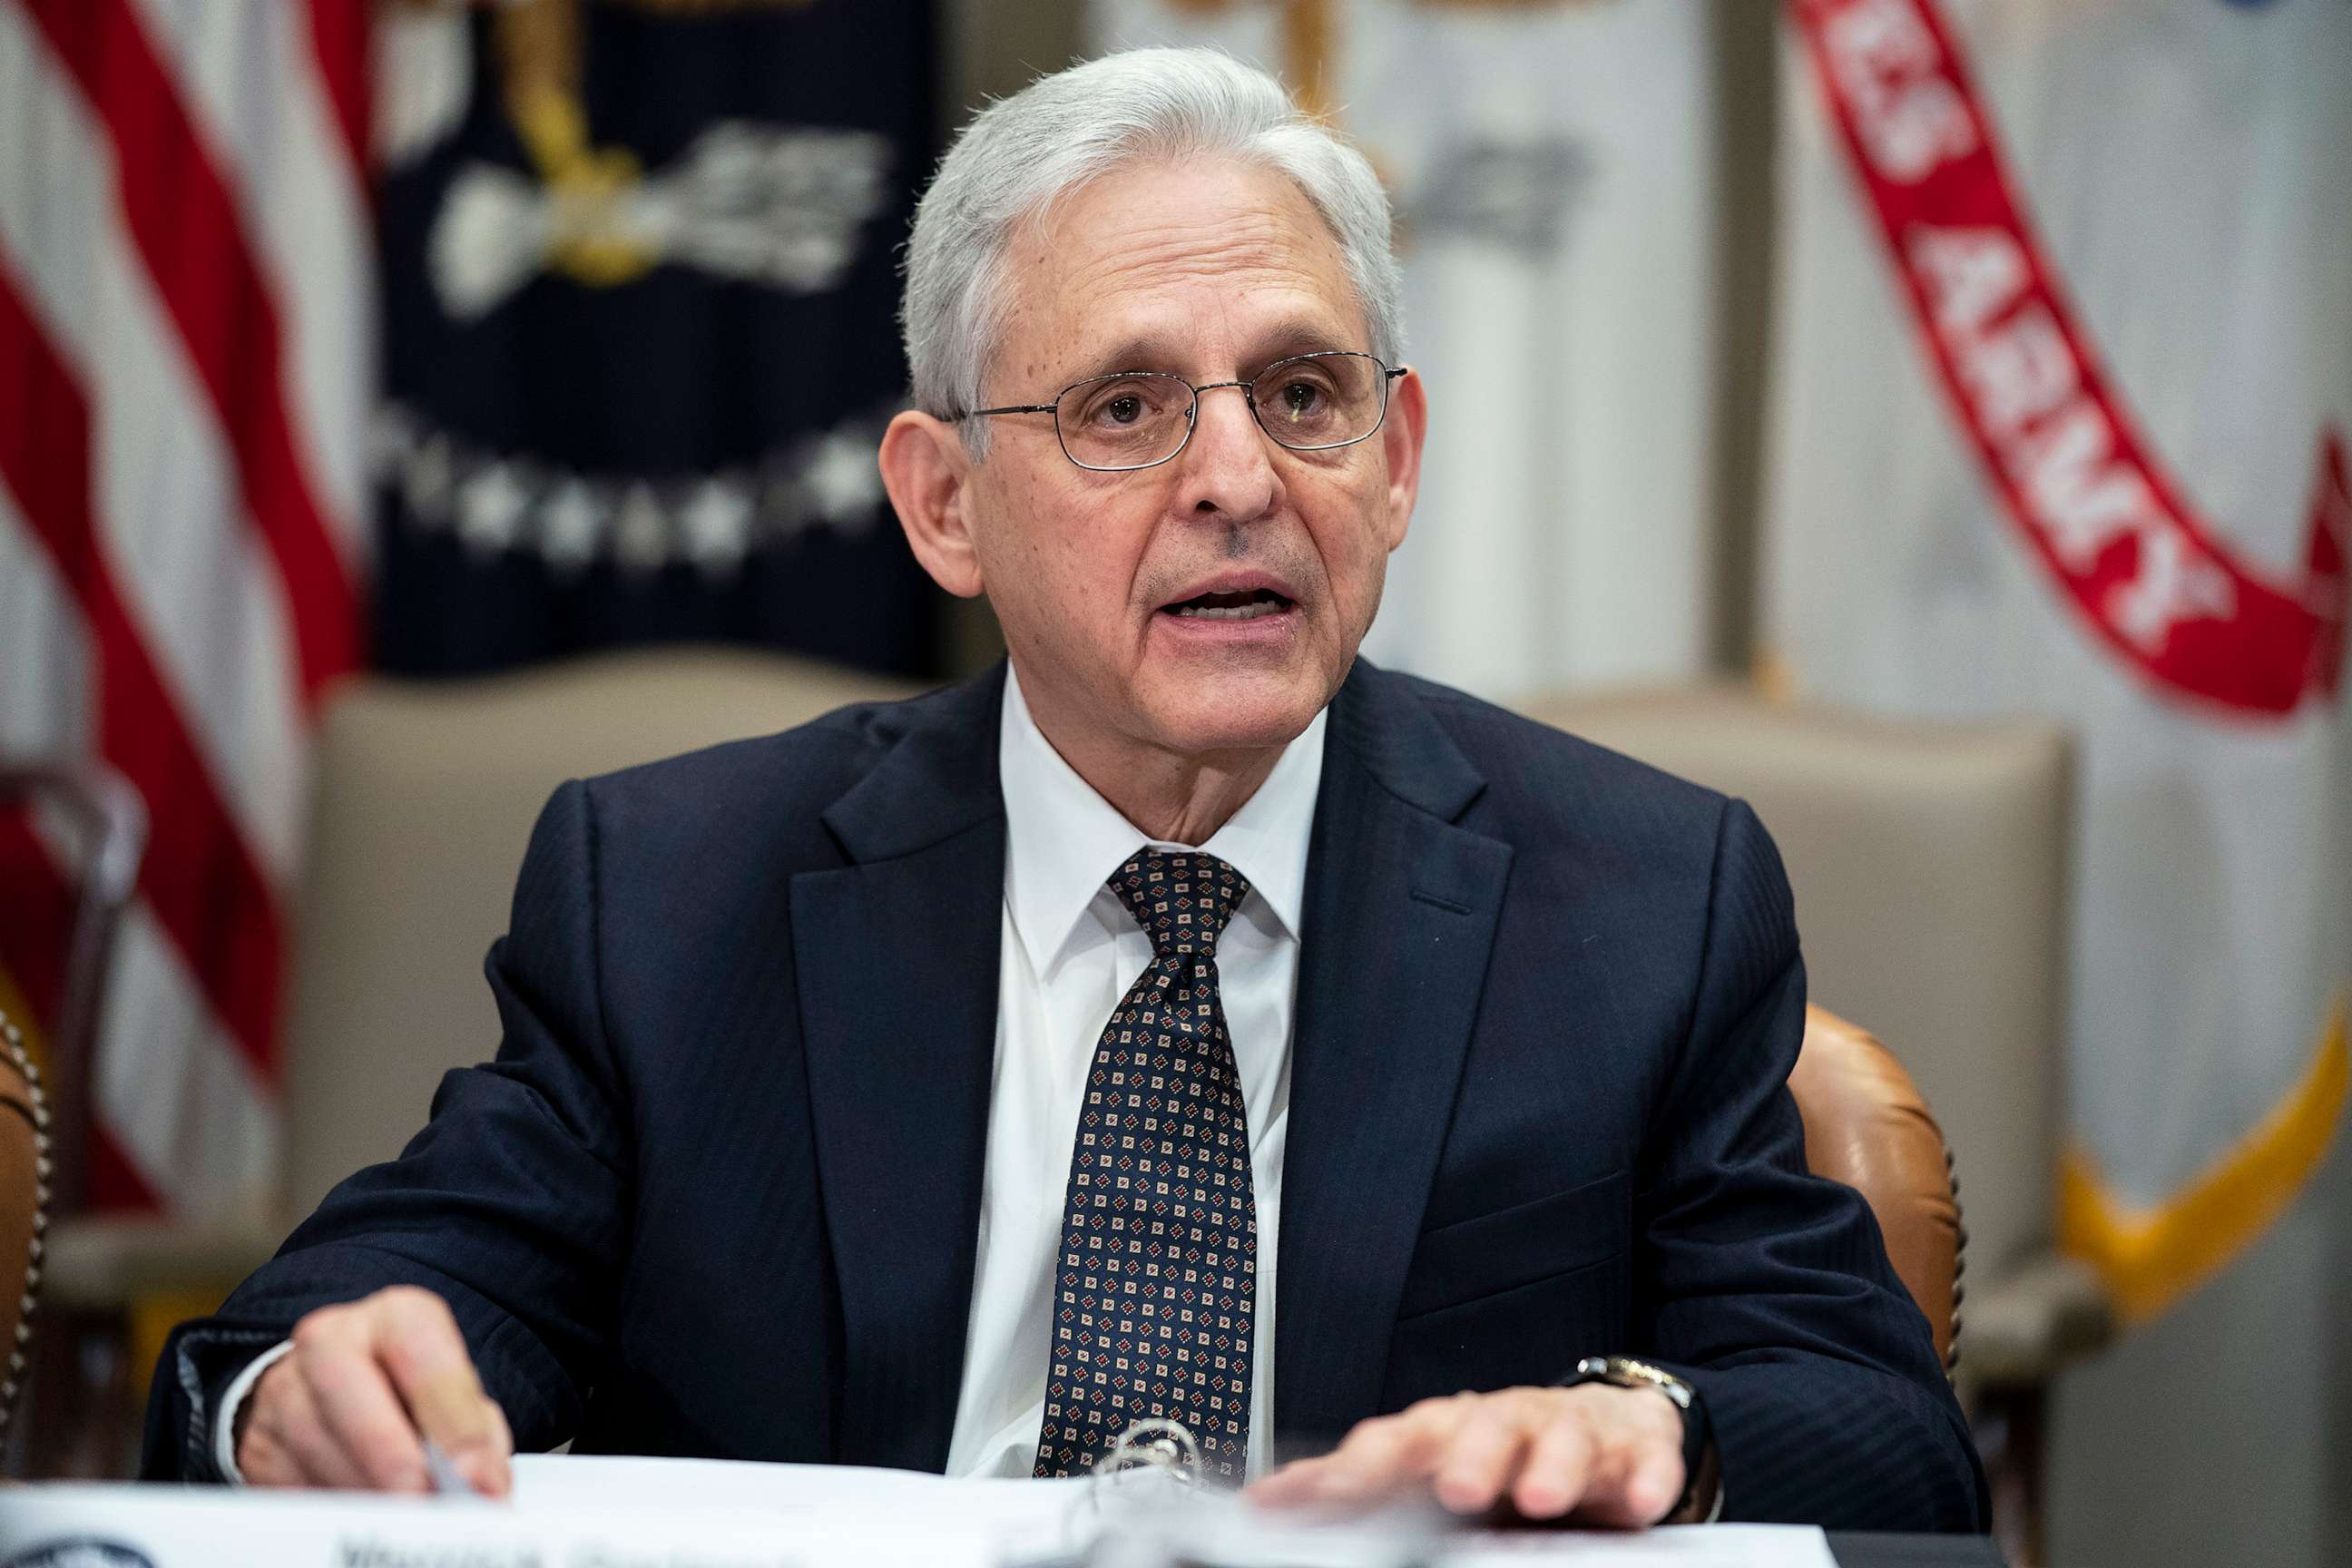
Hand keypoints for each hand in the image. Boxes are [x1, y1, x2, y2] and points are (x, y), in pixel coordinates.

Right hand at [236, 1286, 513, 1495]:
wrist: (329, 1387)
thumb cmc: (410, 1391)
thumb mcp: (453, 1396)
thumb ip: (473, 1433)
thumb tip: (482, 1486)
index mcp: (398, 1317)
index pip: (426, 1360)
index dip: (454, 1423)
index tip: (476, 1476)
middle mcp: (333, 1339)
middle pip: (351, 1392)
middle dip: (393, 1457)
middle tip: (425, 1504)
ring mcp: (285, 1389)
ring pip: (314, 1445)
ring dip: (363, 1493)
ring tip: (403, 1520)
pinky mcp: (258, 1442)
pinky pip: (288, 1482)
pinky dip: (329, 1510)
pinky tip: (362, 1519)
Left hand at [1250, 1386, 1692, 1527]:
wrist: (1602, 1424)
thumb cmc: (1499, 1453)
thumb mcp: (1429, 1466)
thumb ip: (1362, 1484)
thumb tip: (1272, 1497)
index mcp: (1442, 1431)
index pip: (1391, 1442)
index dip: (1356, 1468)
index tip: (1319, 1498)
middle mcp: (1499, 1423)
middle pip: (1479, 1426)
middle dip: (1467, 1455)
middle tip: (1454, 1491)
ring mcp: (1567, 1432)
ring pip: (1558, 1436)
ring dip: (1548, 1464)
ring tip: (1539, 1497)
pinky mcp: (1631, 1450)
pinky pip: (1641, 1461)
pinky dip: (1643, 1479)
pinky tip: (1639, 1501)